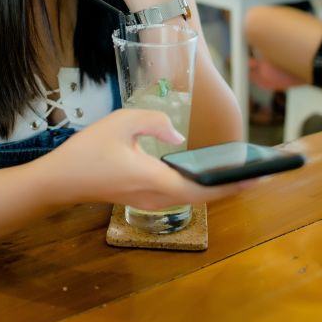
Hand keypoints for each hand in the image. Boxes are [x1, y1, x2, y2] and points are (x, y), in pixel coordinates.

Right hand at [38, 109, 251, 209]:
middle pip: (204, 195)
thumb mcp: (120, 121)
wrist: (60, 180)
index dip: (232, 183)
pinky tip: (208, 171)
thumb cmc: (87, 151)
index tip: (257, 178)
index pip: (203, 187)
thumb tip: (177, 136)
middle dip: (233, 185)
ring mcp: (150, 200)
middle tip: (260, 172)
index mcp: (154, 179)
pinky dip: (200, 185)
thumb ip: (153, 121)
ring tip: (241, 170)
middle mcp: (156, 196)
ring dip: (217, 186)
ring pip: (193, 196)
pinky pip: (180, 194)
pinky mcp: (144, 198)